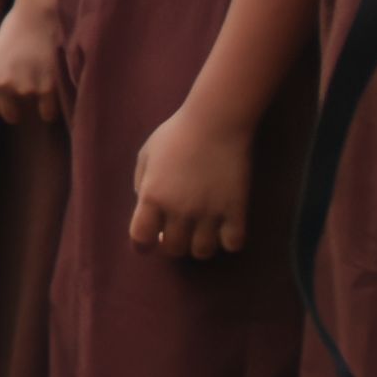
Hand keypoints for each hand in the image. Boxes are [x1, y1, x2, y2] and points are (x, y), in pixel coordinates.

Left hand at [0, 0, 67, 127]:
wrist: (39, 13)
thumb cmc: (21, 26)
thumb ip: (0, 73)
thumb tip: (10, 96)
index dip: (6, 103)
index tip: (15, 100)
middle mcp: (1, 83)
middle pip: (10, 114)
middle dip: (20, 110)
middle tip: (31, 100)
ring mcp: (23, 88)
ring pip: (33, 111)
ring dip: (40, 100)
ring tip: (44, 79)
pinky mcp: (45, 88)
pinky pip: (48, 112)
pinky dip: (52, 109)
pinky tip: (55, 96)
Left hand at [127, 98, 253, 258]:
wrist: (215, 123)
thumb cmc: (176, 134)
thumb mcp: (147, 155)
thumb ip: (142, 183)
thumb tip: (144, 206)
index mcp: (152, 196)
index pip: (140, 238)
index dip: (142, 244)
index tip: (147, 242)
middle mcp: (179, 210)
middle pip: (173, 249)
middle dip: (171, 244)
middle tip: (176, 233)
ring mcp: (209, 213)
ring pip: (202, 252)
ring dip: (198, 246)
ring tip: (200, 233)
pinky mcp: (236, 212)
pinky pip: (233, 244)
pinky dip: (228, 242)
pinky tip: (225, 229)